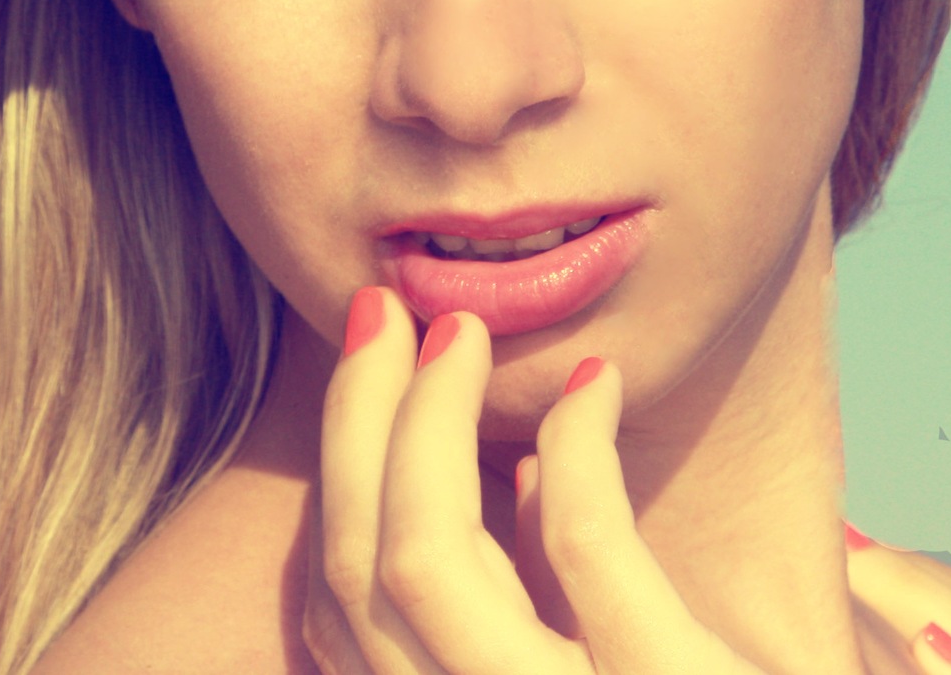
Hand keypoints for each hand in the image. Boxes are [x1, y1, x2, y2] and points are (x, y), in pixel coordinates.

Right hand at [304, 288, 765, 673]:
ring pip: (425, 561)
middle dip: (357, 423)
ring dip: (424, 420)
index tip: (374, 365)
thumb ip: (548, 612)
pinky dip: (581, 443)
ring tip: (464, 334)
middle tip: (388, 310)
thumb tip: (519, 474)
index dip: (340, 478)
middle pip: (362, 575)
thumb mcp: (610, 665)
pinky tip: (601, 384)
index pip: (342, 616)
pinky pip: (586, 546)